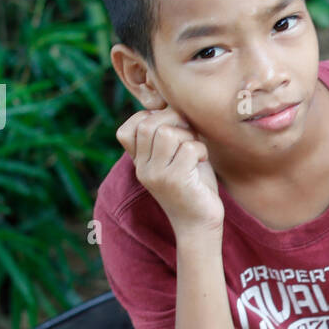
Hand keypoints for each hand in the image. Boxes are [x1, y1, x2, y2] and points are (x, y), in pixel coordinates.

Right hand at [116, 105, 223, 235]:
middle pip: (149, 124)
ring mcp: (156, 175)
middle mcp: (142, 168)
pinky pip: (188, 148)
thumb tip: (173, 102)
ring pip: (167, 133)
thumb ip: (171, 134)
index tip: (171, 128)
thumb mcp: (176, 157)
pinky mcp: (174, 181)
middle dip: (174, 121)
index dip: (150, 119)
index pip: (128, 128)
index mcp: (139, 162)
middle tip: (189, 135)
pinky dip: (200, 150)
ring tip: (195, 152)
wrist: (200, 226)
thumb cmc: (194, 186)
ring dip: (188, 136)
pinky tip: (201, 162)